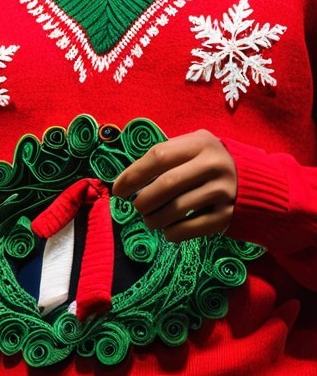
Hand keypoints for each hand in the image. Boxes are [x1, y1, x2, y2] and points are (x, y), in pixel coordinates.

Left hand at [111, 129, 235, 242]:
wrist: (257, 183)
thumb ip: (165, 157)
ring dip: (155, 219)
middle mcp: (214, 165)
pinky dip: (173, 233)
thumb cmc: (208, 164)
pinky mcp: (230, 215)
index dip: (133, 174)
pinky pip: (193, 228)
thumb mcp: (192, 148)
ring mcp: (224, 191)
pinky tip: (167, 232)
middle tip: (136, 208)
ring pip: (178, 208)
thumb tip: (125, 180)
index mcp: (200, 143)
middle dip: (143, 200)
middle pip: (167, 184)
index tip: (117, 190)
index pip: (158, 156)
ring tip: (149, 220)